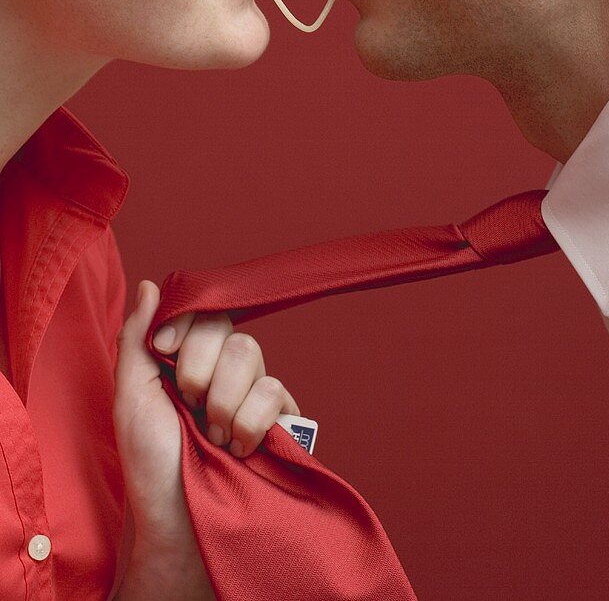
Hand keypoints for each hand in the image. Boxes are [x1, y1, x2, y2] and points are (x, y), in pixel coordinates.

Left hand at [113, 280, 298, 598]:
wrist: (182, 521)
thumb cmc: (151, 466)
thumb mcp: (131, 398)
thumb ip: (137, 338)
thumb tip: (150, 285)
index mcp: (185, 359)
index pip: (201, 312)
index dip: (187, 324)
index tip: (165, 349)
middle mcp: (221, 370)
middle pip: (226, 329)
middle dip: (198, 371)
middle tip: (188, 408)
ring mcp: (253, 392)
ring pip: (251, 354)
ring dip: (222, 401)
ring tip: (213, 437)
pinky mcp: (280, 418)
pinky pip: (275, 391)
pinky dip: (250, 422)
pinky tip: (239, 447)